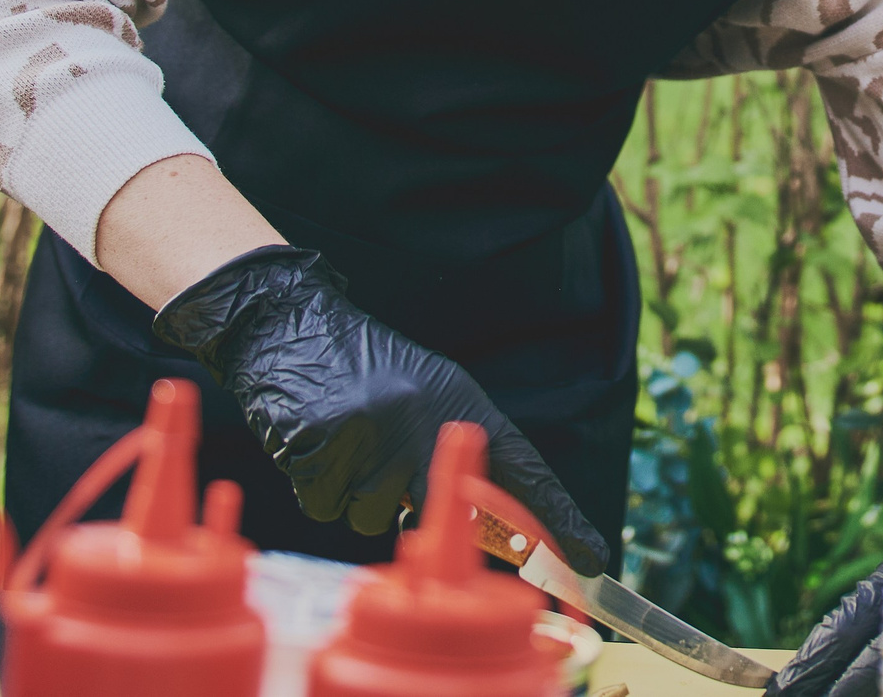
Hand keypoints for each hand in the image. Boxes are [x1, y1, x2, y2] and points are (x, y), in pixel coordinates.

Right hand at [152, 245, 608, 569]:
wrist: (290, 323)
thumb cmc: (362, 366)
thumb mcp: (424, 395)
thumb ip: (449, 452)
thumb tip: (471, 526)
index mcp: (460, 403)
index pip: (524, 469)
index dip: (559, 518)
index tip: (593, 560)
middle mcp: (423, 420)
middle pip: (440, 509)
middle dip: (415, 509)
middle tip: (385, 465)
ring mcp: (373, 435)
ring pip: (373, 517)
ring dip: (354, 493)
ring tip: (344, 440)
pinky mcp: (323, 447)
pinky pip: (325, 505)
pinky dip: (317, 485)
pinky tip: (314, 442)